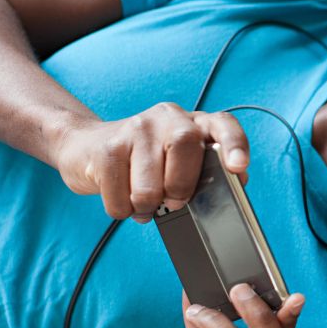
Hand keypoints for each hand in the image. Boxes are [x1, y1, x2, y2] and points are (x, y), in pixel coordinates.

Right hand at [51, 103, 249, 221]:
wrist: (89, 146)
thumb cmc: (148, 163)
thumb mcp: (183, 161)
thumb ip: (209, 171)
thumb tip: (232, 188)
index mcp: (196, 123)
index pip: (224, 125)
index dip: (234, 145)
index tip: (237, 167)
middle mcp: (168, 117)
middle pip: (184, 147)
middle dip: (181, 187)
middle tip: (174, 202)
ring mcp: (136, 128)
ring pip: (149, 185)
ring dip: (147, 207)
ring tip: (145, 204)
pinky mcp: (107, 147)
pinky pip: (120, 197)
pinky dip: (123, 209)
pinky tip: (124, 199)